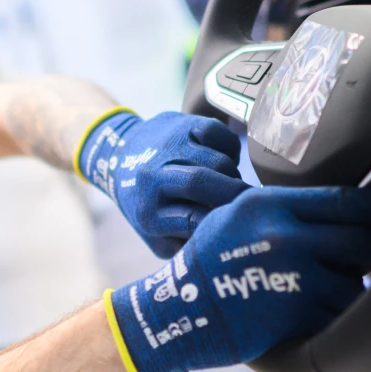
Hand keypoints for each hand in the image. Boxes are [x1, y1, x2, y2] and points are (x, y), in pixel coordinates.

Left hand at [75, 109, 248, 257]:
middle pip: (204, 182)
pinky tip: (224, 160)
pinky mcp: (183, 123)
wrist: (121, 156)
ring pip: (219, 162)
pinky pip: (220, 135)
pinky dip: (230, 149)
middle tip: (249, 204)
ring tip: (228, 185)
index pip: (194, 220)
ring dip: (232, 176)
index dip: (220, 222)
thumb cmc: (148, 204)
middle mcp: (153, 176)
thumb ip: (187, 248)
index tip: (234, 224)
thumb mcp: (159, 239)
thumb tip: (223, 245)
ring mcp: (168, 146)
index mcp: (147, 212)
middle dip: (235, 195)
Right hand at [105, 185, 370, 371]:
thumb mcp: (237, 216)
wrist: (178, 311)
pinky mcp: (295, 314)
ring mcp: (292, 276)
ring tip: (351, 291)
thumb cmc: (208, 263)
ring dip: (359, 288)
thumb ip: (283, 209)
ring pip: (355, 281)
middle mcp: (286, 235)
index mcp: (272, 205)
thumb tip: (338, 207)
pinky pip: (338, 315)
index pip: (346, 199)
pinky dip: (341, 318)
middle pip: (363, 238)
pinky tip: (330, 317)